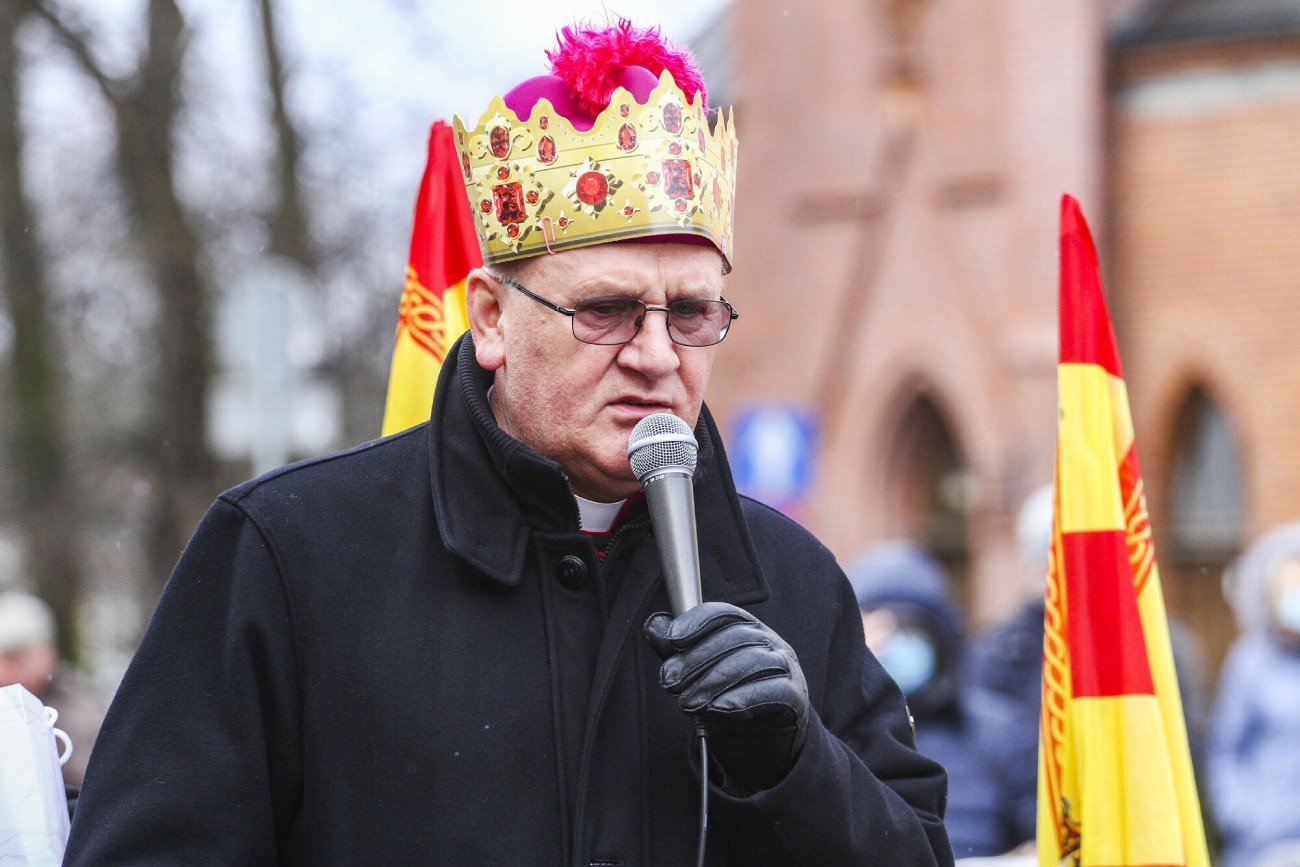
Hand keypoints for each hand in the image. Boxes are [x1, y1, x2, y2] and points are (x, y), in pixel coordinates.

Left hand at [644, 602, 809, 790]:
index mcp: (746, 627)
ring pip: (753, 661)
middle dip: (696, 660)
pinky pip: (774, 691)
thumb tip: (654, 626)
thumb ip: (679, 651)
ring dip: (714, 681)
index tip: (672, 639)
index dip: (696, 622)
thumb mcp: (701, 672)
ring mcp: (786, 666)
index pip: (723, 613)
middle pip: (734, 637)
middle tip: (670, 684)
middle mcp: (769, 640)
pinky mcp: (795, 697)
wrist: (769, 738)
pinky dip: (743, 698)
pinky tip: (720, 709)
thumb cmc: (731, 695)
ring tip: (688, 703)